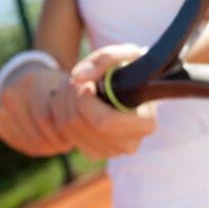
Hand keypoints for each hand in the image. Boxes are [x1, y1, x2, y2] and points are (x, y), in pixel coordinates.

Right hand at [0, 66, 73, 156]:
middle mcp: (11, 95)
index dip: (64, 130)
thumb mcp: (69, 83)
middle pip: (38, 132)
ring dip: (49, 148)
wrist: (28, 76)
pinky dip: (38, 148)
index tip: (78, 135)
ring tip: (63, 144)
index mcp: (31, 82)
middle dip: (57, 142)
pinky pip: (21, 145)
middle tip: (71, 145)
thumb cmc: (57, 82)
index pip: (47, 118)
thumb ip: (79, 97)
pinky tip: (50, 144)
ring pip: (30, 142)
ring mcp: (0, 110)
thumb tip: (91, 115)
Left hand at [49, 44, 156, 159]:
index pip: (105, 121)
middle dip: (73, 100)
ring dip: (65, 106)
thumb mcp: (124, 54)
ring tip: (76, 88)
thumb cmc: (128, 68)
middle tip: (77, 81)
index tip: (87, 84)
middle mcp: (131, 143)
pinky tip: (74, 103)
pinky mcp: (96, 153)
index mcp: (145, 122)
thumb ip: (104, 59)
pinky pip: (68, 139)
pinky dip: (63, 118)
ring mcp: (113, 151)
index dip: (88, 102)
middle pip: (83, 127)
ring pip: (71, 133)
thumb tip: (78, 77)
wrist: (128, 83)